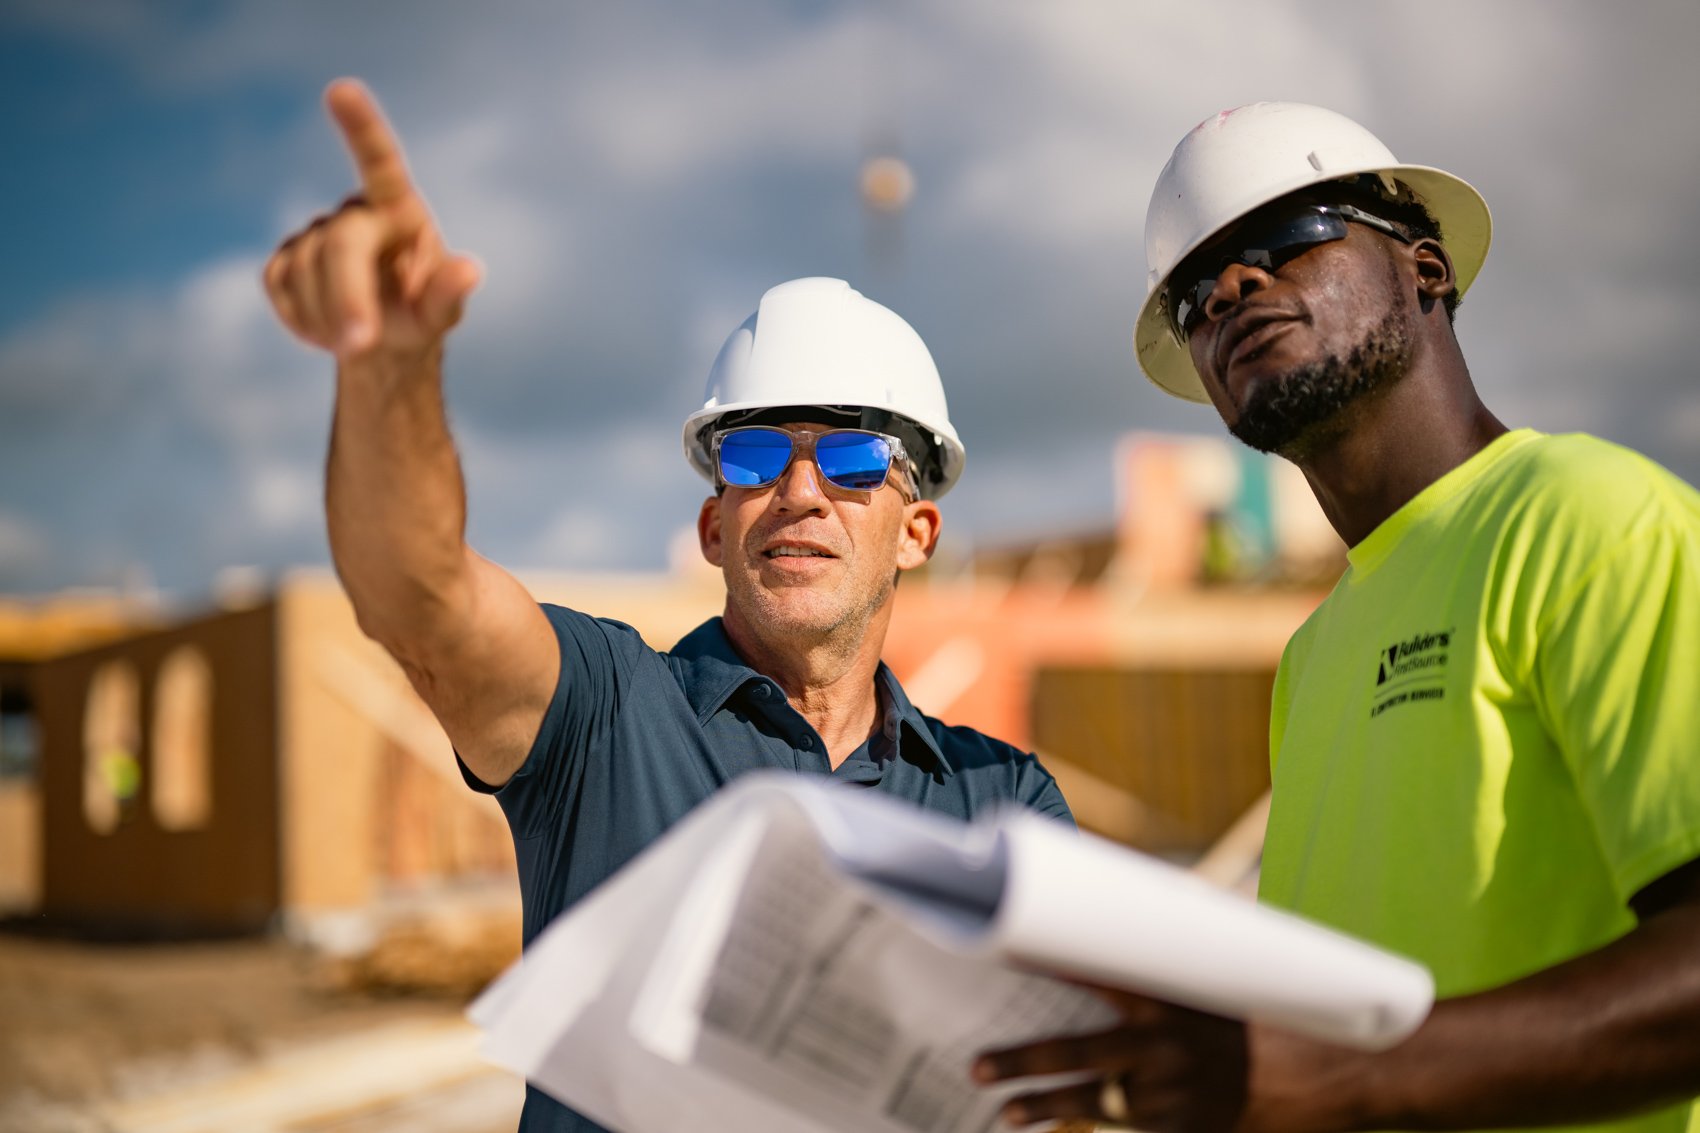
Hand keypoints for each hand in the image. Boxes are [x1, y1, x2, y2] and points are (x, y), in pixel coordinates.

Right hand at [262, 79, 479, 358]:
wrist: (380, 339)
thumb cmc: (420, 314)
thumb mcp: (440, 313)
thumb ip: (450, 293)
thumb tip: (470, 270)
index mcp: (398, 209)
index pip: (379, 161)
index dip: (361, 127)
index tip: (341, 89)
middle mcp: (353, 212)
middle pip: (340, 246)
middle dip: (348, 298)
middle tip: (361, 344)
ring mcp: (313, 234)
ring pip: (306, 273)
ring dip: (331, 319)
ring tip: (359, 338)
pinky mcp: (282, 261)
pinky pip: (280, 288)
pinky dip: (304, 322)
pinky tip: (330, 331)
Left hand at [973, 985, 1249, 1132]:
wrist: (1267, 1079)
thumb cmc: (1209, 1021)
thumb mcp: (1186, 984)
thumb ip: (1141, 961)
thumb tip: (1092, 909)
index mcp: (1162, 1002)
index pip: (1098, 978)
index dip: (1051, 967)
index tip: (1004, 958)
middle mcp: (1162, 1048)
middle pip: (1079, 1053)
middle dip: (1025, 1061)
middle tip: (979, 1067)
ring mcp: (1166, 1093)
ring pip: (1092, 1100)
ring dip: (1044, 1105)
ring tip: (1007, 1110)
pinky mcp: (1172, 1128)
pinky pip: (1115, 1130)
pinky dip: (1076, 1129)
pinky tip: (1043, 1132)